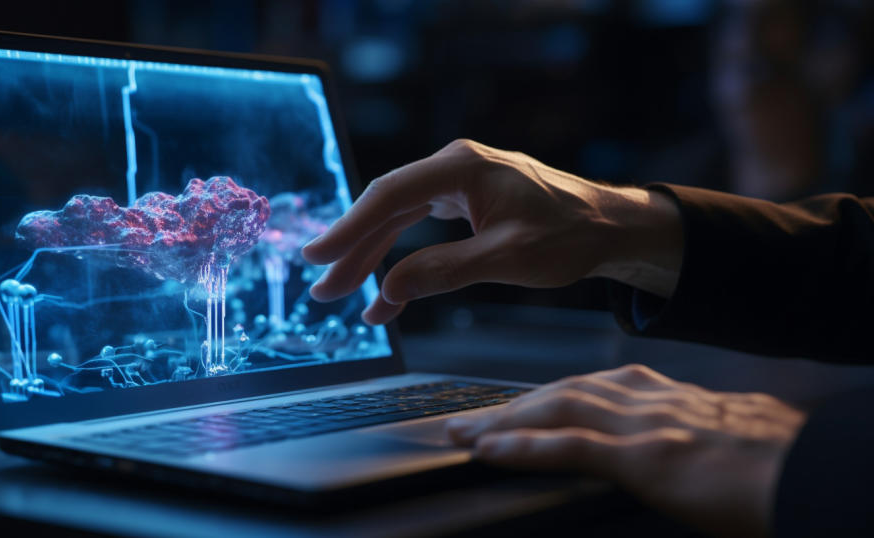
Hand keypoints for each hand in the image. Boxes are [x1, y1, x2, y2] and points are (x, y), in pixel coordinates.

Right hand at [301, 139, 683, 324]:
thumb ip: (443, 272)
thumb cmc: (569, 237)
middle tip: (322, 289)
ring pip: (400, 217)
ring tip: (342, 293)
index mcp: (463, 168)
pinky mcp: (466, 198)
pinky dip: (401, 255)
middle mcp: (455, 166)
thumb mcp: (506, 259)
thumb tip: (387, 289)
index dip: (348, 228)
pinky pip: (421, 225)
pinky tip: (385, 287)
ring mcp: (460, 180)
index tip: (316, 258)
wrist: (610, 227)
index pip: (390, 196)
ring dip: (371, 255)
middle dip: (353, 248)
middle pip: (387, 206)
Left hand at [446, 364, 806, 536]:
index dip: (540, 397)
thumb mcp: (717, 435)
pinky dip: (525, 447)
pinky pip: (572, 448)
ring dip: (502, 421)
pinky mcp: (648, 457)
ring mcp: (645, 425)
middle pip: (561, 393)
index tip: (508, 406)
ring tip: (462, 434)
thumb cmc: (773, 462)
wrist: (814, 469)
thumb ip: (677, 430)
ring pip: (556, 411)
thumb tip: (658, 445)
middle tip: (465, 419)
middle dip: (509, 405)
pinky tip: (490, 451)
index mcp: (663, 395)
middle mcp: (647, 399)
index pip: (585, 389)